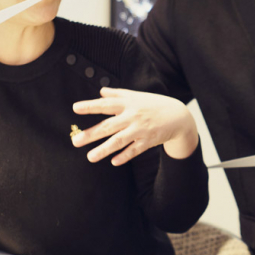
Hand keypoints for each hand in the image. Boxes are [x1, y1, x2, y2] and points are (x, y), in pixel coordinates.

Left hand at [72, 87, 198, 165]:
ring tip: (90, 157)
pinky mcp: (148, 141)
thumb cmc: (155, 105)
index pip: (106, 104)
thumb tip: (101, 91)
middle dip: (91, 134)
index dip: (91, 106)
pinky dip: (125, 156)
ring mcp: (141, 130)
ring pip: (119, 141)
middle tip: (75, 141)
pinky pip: (134, 150)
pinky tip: (113, 162)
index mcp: (128, 104)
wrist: (179, 116)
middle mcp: (132, 116)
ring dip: (104, 149)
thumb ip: (118, 94)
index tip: (75, 108)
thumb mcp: (137, 96)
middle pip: (109, 126)